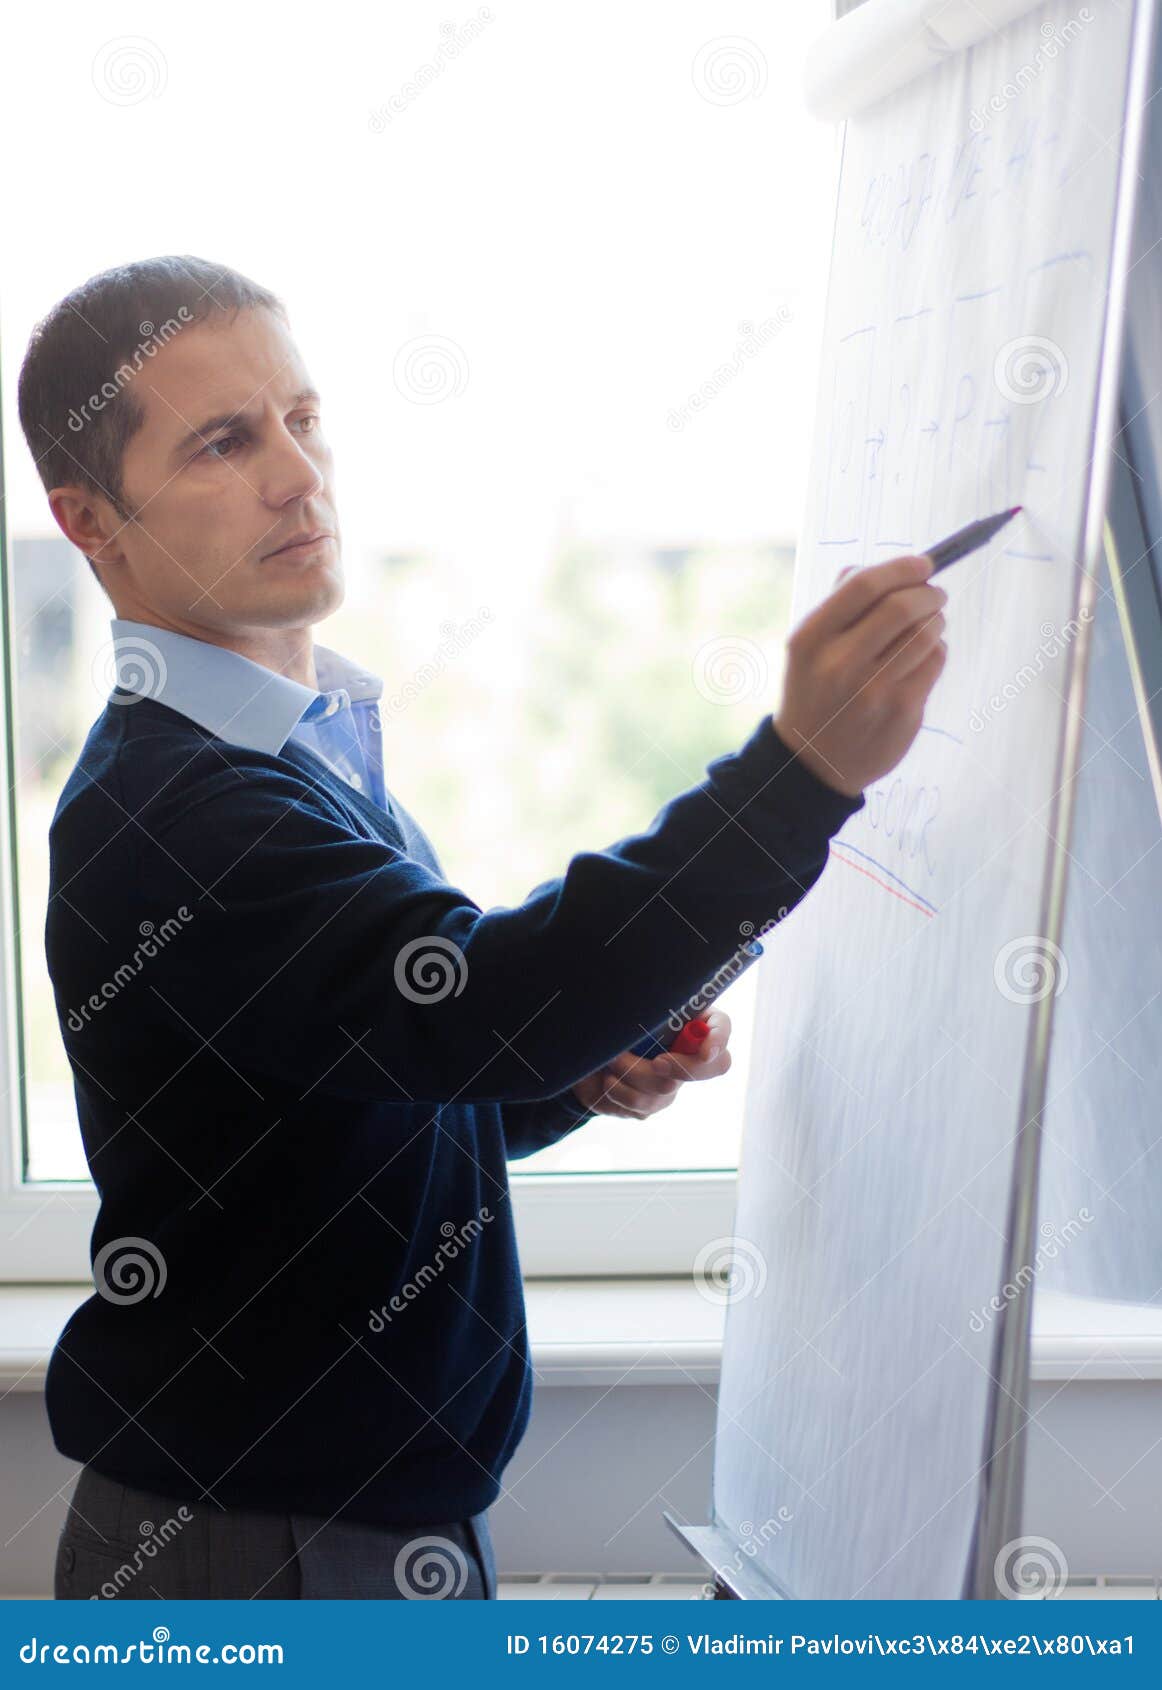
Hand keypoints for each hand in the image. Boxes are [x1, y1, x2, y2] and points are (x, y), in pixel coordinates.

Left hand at [569, 1010, 732, 1119]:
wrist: (581, 1050)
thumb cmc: (608, 1018)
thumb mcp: (625, 1004)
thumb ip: (645, 1003)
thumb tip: (652, 1003)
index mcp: (688, 1021)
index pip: (721, 1027)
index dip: (718, 1039)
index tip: (704, 1050)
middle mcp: (687, 1055)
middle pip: (707, 1067)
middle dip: (679, 1065)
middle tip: (654, 1061)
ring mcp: (671, 1084)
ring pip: (665, 1089)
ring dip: (631, 1073)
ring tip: (610, 1060)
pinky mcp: (648, 1106)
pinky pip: (640, 1106)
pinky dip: (618, 1091)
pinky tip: (606, 1079)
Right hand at [773, 554, 947, 798]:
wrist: (811, 763)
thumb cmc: (814, 693)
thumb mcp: (807, 649)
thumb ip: (838, 605)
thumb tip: (883, 568)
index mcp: (812, 639)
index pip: (864, 586)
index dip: (901, 568)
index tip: (922, 564)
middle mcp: (840, 664)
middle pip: (901, 606)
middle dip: (928, 592)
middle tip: (934, 594)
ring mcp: (873, 690)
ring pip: (925, 633)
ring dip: (936, 620)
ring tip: (930, 623)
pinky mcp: (902, 710)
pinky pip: (934, 662)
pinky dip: (936, 650)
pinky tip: (923, 655)